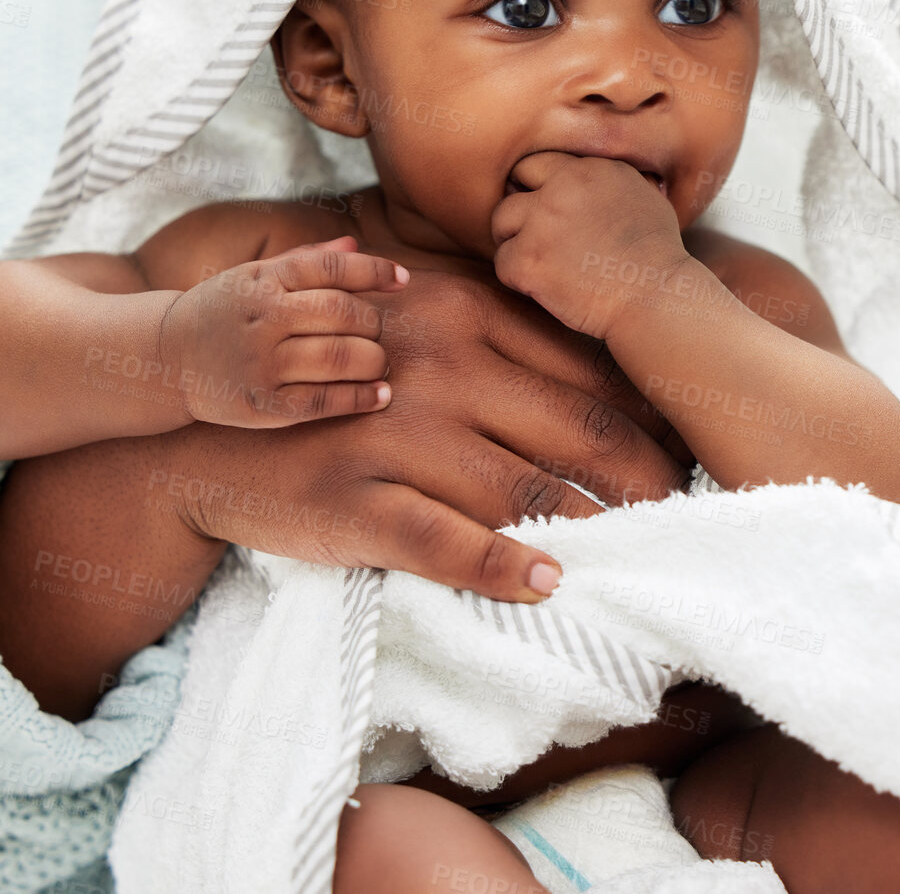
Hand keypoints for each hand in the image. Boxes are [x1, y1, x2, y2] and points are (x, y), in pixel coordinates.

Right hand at [0, 269, 694, 718]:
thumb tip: (611, 377)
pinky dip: (500, 566)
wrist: (210, 424)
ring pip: (526, 487)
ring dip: (597, 527)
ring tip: (646, 553)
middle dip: (647, 477)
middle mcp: (439, 367)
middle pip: (579, 430)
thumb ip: (502, 339)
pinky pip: (441, 540)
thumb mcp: (418, 324)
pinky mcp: (355, 500)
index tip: (689, 453)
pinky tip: (548, 583)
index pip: (586, 371)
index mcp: (464, 315)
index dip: (650, 418)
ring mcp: (396, 435)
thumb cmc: (339, 377)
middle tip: (689, 513)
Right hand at [157, 235, 406, 426]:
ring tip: (378, 363)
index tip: (401, 281)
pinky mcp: (261, 405)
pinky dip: (360, 398)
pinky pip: (324, 401)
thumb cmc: (224, 311)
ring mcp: (260, 364)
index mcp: (263, 280)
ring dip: (374, 361)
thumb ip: (305, 260)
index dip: (375, 271)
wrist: (165, 357)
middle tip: (377, 332)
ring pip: (339, 357)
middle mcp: (263, 318)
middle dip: (374, 324)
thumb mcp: (254, 275)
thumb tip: (356, 244)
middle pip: (343, 314)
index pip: (332, 268)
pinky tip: (379, 395)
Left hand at [491, 151, 690, 339]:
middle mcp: (563, 186)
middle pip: (514, 182)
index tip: (548, 210)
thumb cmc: (658, 256)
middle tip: (536, 235)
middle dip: (521, 206)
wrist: (656, 298)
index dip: (539, 185)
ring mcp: (542, 222)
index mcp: (590, 168)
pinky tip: (544, 287)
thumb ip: (611, 180)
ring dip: (515, 241)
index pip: (540, 162)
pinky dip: (518, 278)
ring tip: (541, 263)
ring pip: (501, 221)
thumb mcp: (646, 197)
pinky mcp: (528, 260)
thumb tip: (596, 180)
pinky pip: (502, 263)